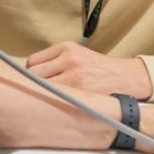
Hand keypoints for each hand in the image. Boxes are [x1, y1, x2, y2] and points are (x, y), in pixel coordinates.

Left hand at [26, 41, 153, 99]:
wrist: (125, 77)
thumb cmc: (98, 69)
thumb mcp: (77, 55)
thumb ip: (56, 61)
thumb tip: (28, 76)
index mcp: (66, 47)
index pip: (32, 62)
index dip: (30, 75)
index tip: (32, 83)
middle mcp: (69, 58)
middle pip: (33, 74)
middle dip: (32, 85)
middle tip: (36, 94)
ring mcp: (74, 75)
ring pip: (42, 88)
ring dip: (41, 95)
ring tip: (45, 101)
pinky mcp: (81, 90)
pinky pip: (57, 98)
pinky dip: (53, 102)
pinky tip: (55, 106)